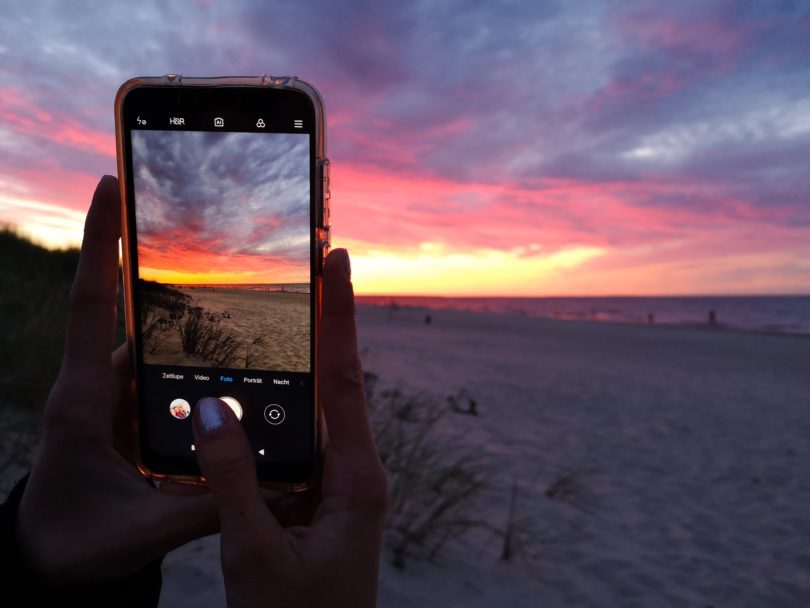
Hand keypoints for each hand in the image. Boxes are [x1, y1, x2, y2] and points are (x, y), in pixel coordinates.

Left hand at [15, 176, 219, 583]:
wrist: (48, 558)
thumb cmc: (74, 542)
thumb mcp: (138, 531)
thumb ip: (203, 508)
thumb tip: (271, 488)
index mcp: (82, 399)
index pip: (91, 306)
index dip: (101, 246)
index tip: (110, 187)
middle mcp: (98, 386)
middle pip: (139, 316)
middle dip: (174, 279)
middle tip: (223, 243)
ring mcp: (116, 399)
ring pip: (162, 351)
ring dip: (199, 339)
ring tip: (254, 323)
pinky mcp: (133, 414)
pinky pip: (169, 382)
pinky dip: (199, 376)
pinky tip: (237, 385)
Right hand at [193, 248, 387, 607]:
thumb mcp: (254, 551)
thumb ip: (232, 480)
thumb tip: (210, 408)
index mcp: (356, 479)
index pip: (346, 380)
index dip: (339, 316)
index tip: (337, 262)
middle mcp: (356, 472)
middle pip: (338, 383)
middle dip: (326, 324)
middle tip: (311, 268)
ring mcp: (341, 485)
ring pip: (320, 412)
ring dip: (304, 366)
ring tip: (288, 311)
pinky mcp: (323, 498)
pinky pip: (303, 442)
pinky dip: (285, 411)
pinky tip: (263, 392)